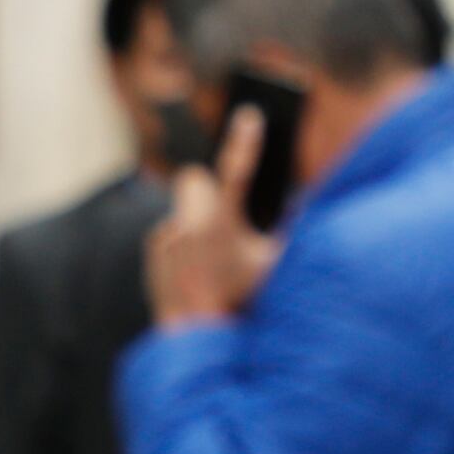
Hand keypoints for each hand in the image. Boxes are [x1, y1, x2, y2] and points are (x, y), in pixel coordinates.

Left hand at [146, 116, 283, 328]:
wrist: (201, 339)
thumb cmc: (245, 304)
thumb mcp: (276, 265)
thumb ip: (290, 230)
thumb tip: (299, 205)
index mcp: (221, 225)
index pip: (236, 171)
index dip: (245, 140)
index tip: (250, 114)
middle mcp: (187, 227)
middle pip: (196, 181)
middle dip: (210, 192)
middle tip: (227, 216)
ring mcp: (166, 238)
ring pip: (186, 210)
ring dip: (199, 222)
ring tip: (216, 260)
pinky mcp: (155, 252)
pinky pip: (173, 234)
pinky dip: (185, 245)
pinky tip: (200, 271)